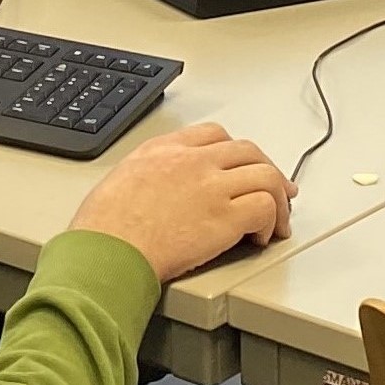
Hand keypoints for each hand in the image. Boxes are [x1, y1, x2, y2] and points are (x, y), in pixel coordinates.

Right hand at [69, 122, 292, 284]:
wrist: (108, 249)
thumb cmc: (105, 226)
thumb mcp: (121, 178)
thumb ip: (149, 174)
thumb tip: (159, 188)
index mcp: (164, 149)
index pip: (214, 134)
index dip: (236, 151)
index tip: (243, 165)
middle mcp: (192, 160)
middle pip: (248, 151)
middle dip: (267, 169)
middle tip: (278, 189)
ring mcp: (211, 186)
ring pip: (266, 175)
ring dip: (279, 198)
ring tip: (278, 220)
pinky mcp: (225, 217)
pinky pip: (266, 207)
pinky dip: (272, 221)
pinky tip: (263, 237)